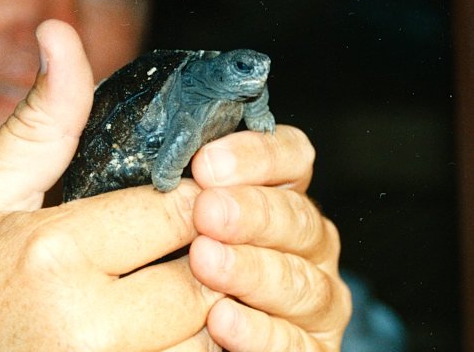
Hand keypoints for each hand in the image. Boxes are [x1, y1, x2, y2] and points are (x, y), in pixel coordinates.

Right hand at [0, 20, 218, 350]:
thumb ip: (38, 122)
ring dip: (208, 311)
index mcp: (53, 250)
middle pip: (205, 277)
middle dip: (209, 251)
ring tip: (175, 282)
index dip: (195, 193)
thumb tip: (60, 34)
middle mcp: (86, 323)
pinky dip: (185, 350)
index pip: (175, 208)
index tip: (192, 187)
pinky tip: (154, 325)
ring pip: (207, 338)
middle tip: (190, 238)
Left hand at [189, 127, 351, 350]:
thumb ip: (193, 190)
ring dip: (251, 270)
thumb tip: (169, 161)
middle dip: (251, 213)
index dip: (257, 156)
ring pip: (300, 282)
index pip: (292, 159)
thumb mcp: (188, 217)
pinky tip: (221, 320)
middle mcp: (311, 245)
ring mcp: (318, 301)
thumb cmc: (183, 264)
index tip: (207, 163)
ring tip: (204, 261)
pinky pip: (294, 343)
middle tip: (206, 211)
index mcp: (285, 197)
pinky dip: (258, 332)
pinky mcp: (312, 350)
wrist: (185, 330)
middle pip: (298, 219)